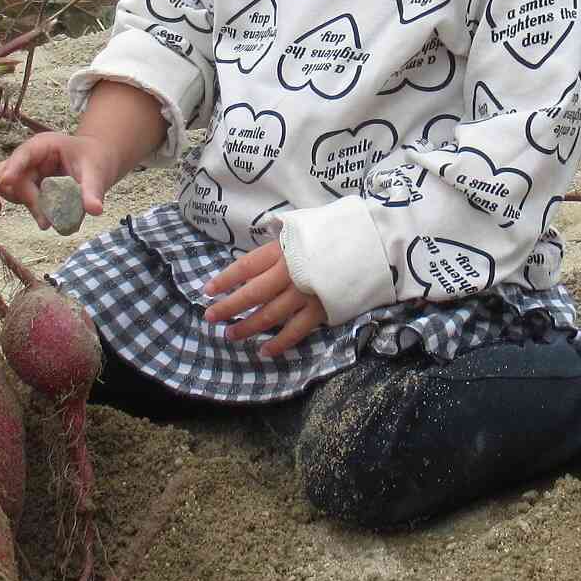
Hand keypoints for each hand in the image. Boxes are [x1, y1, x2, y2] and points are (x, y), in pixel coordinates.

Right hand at [0, 131, 116, 228]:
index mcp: (43, 145)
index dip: (14, 166)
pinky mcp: (23, 186)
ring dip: (19, 202)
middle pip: (11, 173)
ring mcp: (22, 171)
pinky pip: (4, 193)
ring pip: (4, 185)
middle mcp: (27, 157)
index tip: (7, 180)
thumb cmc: (93, 159)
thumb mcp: (96, 171)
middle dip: (26, 196)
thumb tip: (95, 210)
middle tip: (46, 220)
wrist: (94, 162)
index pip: (24, 154)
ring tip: (44, 221)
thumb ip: (92, 190)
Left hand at [203, 241, 326, 359]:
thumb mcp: (303, 229)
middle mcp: (289, 273)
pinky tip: (265, 351)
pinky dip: (279, 343)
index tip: (208, 290)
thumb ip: (281, 244)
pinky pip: (295, 331)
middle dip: (229, 307)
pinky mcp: (321, 310)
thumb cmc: (335, 234)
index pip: (245, 267)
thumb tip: (261, 259)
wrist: (372, 244)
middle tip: (210, 317)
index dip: (225, 279)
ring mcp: (304, 294)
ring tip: (231, 335)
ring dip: (248, 327)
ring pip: (269, 315)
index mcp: (282, 250)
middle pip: (252, 293)